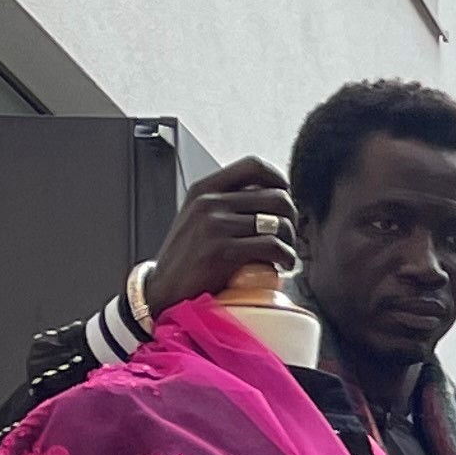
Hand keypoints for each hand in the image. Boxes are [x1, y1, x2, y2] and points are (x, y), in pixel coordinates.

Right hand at [149, 158, 304, 308]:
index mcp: (204, 190)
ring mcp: (215, 226)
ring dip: (290, 241)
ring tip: (284, 253)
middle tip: (287, 236)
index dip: (278, 178)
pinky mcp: (223, 251)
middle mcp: (209, 203)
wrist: (164, 289)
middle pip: (276, 196)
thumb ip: (225, 204)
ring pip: (278, 223)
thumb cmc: (187, 257)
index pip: (253, 166)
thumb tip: (267, 198)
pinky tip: (283, 264)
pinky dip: (286, 257)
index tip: (286, 194)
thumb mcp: (198, 218)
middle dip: (291, 218)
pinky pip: (272, 246)